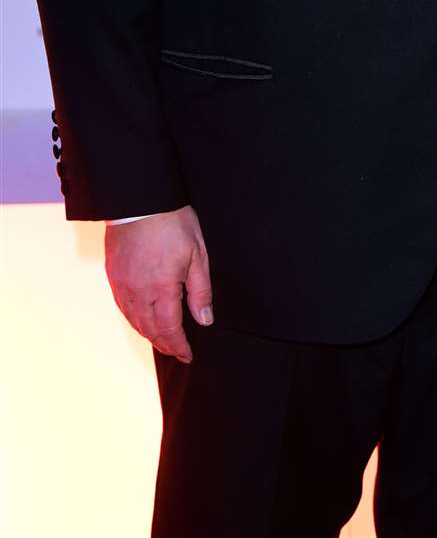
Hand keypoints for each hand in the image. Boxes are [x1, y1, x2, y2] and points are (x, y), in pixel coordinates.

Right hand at [104, 205, 212, 362]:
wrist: (139, 200)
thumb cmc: (173, 222)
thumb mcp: (197, 254)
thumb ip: (200, 290)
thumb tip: (205, 320)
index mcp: (162, 288)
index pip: (170, 329)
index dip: (179, 345)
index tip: (188, 355)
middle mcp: (138, 292)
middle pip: (150, 329)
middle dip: (165, 344)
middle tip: (177, 352)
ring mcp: (122, 285)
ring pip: (135, 321)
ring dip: (149, 335)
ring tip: (162, 341)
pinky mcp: (113, 276)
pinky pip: (123, 307)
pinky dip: (134, 320)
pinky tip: (142, 320)